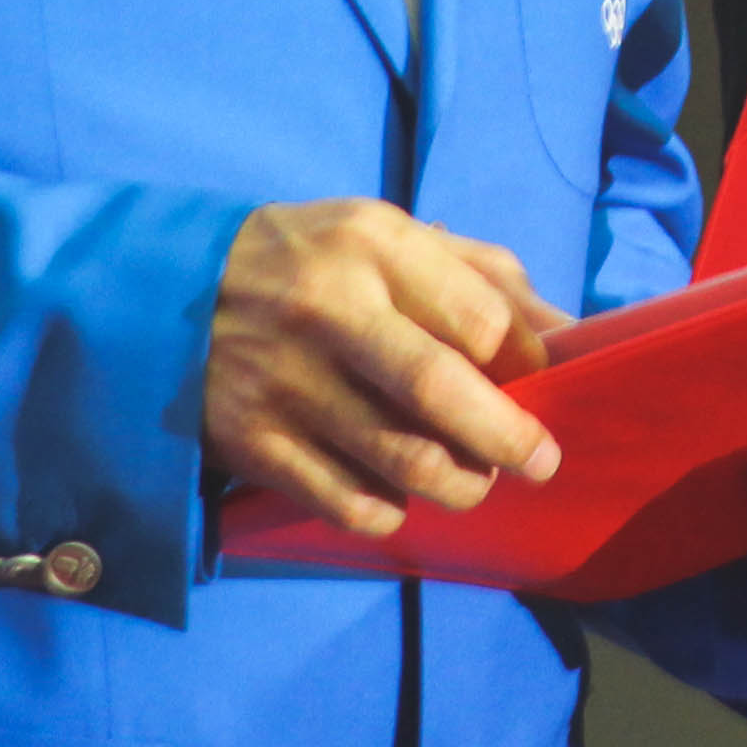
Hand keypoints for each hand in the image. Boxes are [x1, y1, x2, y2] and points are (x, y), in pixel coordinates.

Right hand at [204, 198, 568, 538]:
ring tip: (474, 480)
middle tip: (539, 463)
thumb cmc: (314, 261)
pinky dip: (391, 510)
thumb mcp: (391, 236)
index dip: (523, 362)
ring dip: (458, 484)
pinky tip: (399, 494)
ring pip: (401, 460)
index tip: (533, 383)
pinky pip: (347, 502)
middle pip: (440, 393)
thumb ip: (483, 276)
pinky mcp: (254, 442)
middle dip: (506, 440)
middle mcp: (329, 311)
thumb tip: (572, 334)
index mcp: (373, 246)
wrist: (174, 291)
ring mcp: (286, 382)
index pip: (479, 319)